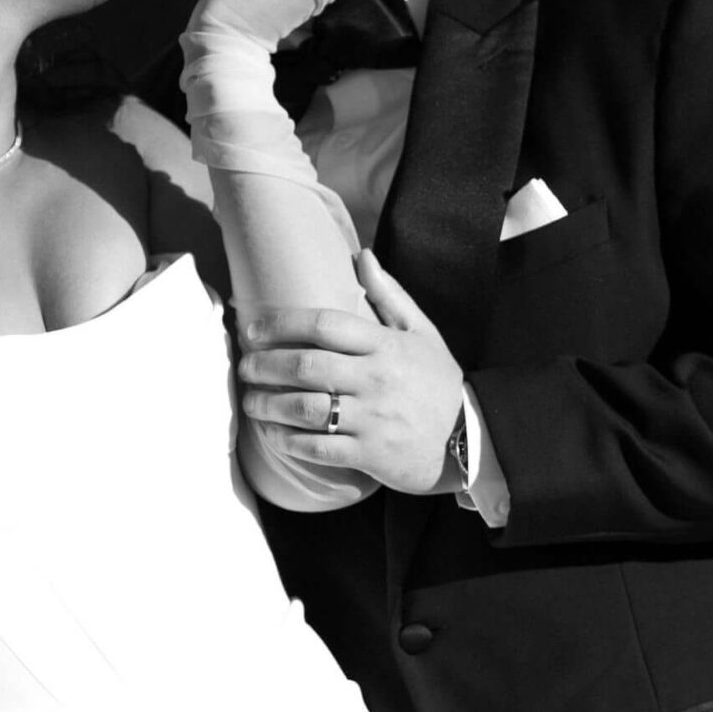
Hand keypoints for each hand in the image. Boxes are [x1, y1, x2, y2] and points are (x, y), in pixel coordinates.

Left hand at [236, 250, 465, 494]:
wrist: (469, 439)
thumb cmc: (438, 383)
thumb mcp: (422, 332)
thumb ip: (389, 296)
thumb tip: (362, 256)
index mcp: (385, 345)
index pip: (324, 325)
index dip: (282, 324)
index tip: (254, 330)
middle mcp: (376, 379)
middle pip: (307, 366)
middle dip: (266, 366)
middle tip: (244, 367)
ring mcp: (372, 418)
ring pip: (306, 408)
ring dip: (269, 405)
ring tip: (251, 402)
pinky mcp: (370, 454)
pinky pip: (319, 448)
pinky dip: (290, 442)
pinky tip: (274, 436)